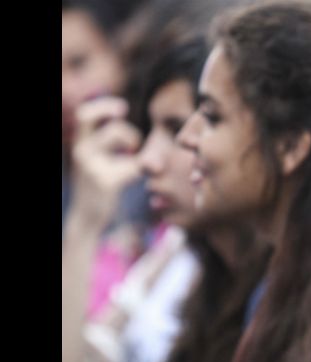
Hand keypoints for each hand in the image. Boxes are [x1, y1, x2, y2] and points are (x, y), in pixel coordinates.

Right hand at [70, 96, 142, 224]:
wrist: (87, 217)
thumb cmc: (98, 188)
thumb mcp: (100, 162)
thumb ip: (114, 146)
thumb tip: (139, 137)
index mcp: (82, 144)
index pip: (85, 115)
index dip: (103, 106)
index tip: (123, 109)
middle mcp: (82, 151)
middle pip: (103, 123)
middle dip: (125, 128)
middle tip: (133, 142)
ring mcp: (92, 165)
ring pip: (116, 136)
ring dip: (132, 140)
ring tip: (136, 157)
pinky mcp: (106, 181)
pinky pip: (133, 165)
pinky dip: (140, 166)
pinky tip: (141, 171)